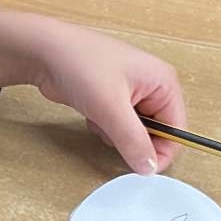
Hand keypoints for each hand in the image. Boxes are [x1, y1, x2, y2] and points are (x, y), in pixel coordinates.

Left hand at [0, 10, 184, 174]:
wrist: (44, 52)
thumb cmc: (80, 65)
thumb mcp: (111, 108)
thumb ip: (133, 141)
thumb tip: (149, 167)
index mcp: (163, 82)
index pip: (177, 129)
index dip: (161, 151)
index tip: (142, 168)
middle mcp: (152, 86)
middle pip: (156, 132)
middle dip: (132, 139)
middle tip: (112, 132)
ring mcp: (131, 92)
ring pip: (134, 132)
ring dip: (115, 134)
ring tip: (99, 116)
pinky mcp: (112, 99)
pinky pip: (117, 127)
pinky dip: (104, 127)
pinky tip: (91, 113)